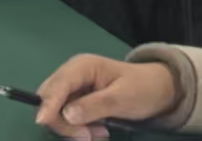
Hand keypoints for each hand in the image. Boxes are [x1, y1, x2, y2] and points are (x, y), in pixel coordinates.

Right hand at [34, 55, 178, 139]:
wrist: (159, 90)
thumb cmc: (143, 89)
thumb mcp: (123, 98)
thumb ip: (95, 105)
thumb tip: (67, 115)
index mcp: (81, 67)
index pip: (58, 85)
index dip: (48, 104)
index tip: (42, 122)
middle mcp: (72, 75)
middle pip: (51, 100)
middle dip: (63, 122)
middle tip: (88, 137)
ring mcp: (74, 88)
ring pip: (57, 112)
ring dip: (73, 128)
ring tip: (99, 134)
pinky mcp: (78, 101)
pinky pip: (68, 118)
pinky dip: (78, 128)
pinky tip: (97, 132)